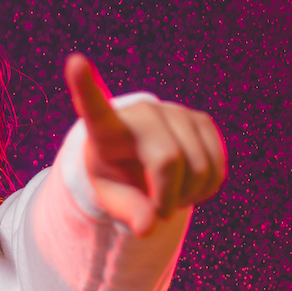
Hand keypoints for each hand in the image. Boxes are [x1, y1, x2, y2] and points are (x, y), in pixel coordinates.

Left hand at [64, 54, 226, 235]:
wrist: (139, 159)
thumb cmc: (115, 176)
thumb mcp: (110, 196)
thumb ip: (126, 211)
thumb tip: (148, 228)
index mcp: (106, 128)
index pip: (93, 107)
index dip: (85, 85)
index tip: (74, 62)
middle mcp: (142, 112)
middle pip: (168, 160)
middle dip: (166, 198)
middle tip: (156, 211)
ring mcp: (175, 112)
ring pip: (200, 166)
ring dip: (189, 197)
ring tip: (170, 198)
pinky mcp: (201, 121)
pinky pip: (217, 166)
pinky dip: (207, 189)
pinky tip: (190, 188)